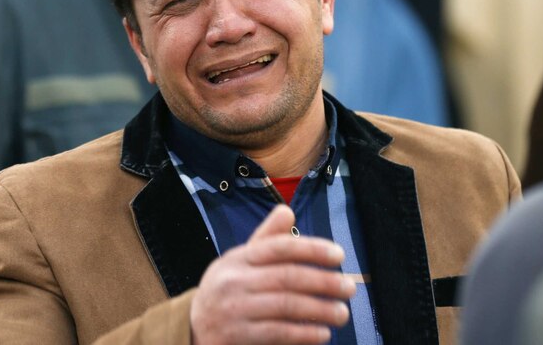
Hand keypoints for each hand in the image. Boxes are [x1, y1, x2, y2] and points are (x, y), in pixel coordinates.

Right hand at [190, 204, 355, 343]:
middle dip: (324, 282)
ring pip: (286, 305)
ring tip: (341, 313)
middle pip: (287, 277)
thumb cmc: (227, 289)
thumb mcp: (240, 260)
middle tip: (349, 288)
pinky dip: (304, 334)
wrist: (193, 327)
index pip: (279, 247)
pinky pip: (278, 333)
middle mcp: (235, 281)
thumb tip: (287, 210)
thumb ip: (266, 239)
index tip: (339, 255)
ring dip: (319, 310)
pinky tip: (322, 333)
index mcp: (239, 258)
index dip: (312, 249)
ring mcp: (234, 310)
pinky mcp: (236, 337)